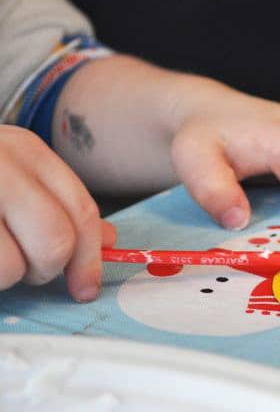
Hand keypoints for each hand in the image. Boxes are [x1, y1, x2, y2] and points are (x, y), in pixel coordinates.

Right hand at [0, 125, 115, 299]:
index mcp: (25, 150)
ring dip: (7, 275)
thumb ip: (58, 206)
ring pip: (15, 266)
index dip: (90, 258)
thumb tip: (110, 240)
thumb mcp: (12, 180)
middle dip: (46, 269)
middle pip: (56, 241)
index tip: (85, 288)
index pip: (81, 211)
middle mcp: (1, 161)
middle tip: (23, 268)